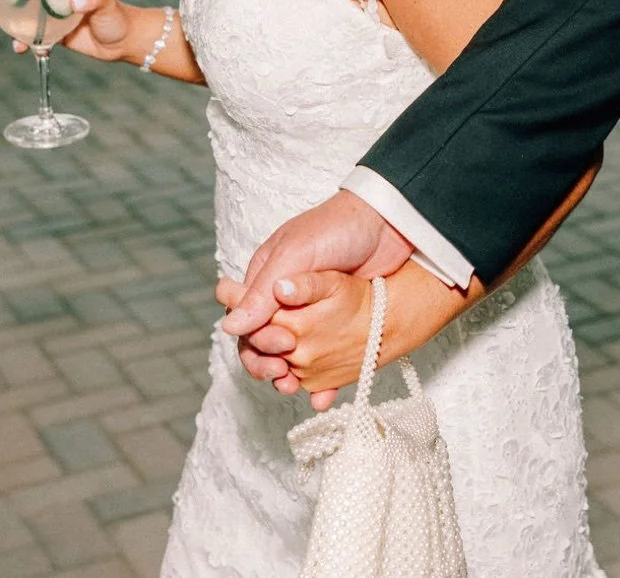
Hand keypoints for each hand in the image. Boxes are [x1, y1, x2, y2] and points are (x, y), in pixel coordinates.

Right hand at [0, 0, 135, 62]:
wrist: (124, 42)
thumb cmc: (117, 16)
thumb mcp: (107, 4)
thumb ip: (92, 0)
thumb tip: (74, 2)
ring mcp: (51, 14)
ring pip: (22, 15)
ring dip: (7, 22)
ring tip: (6, 33)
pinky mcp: (53, 33)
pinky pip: (33, 36)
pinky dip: (25, 43)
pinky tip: (24, 49)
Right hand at [217, 192, 415, 390]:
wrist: (390, 223)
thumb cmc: (337, 229)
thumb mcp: (296, 256)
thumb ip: (263, 292)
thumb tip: (229, 328)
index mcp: (266, 278)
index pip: (241, 317)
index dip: (249, 336)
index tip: (276, 343)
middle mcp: (282, 299)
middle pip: (259, 341)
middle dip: (265, 360)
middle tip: (284, 370)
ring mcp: (310, 312)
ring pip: (288, 354)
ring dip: (287, 375)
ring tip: (296, 387)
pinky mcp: (336, 324)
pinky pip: (321, 357)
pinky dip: (318, 379)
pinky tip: (322, 395)